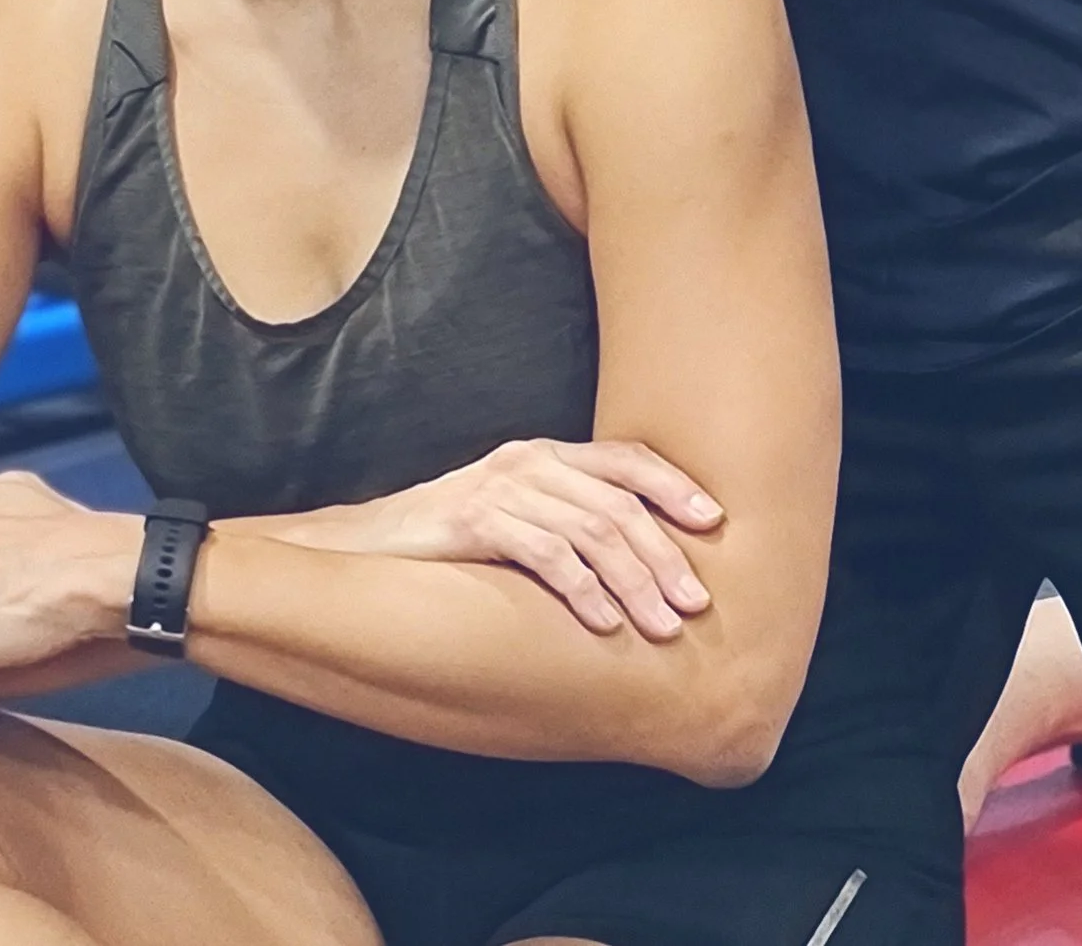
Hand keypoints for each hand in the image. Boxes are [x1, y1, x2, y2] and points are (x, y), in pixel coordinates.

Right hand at [289, 438, 723, 640]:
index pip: (625, 460)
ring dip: (633, 581)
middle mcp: (529, 461)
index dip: (673, 487)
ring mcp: (501, 488)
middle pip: (617, 503)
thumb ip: (566, 524)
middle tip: (696, 602)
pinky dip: (582, 590)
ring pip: (590, 531)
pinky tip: (604, 623)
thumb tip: (638, 563)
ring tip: (662, 626)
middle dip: (664, 554)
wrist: (366, 546)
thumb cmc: (451, 542)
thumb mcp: (516, 519)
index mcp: (546, 455)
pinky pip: (545, 554)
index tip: (715, 522)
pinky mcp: (475, 520)